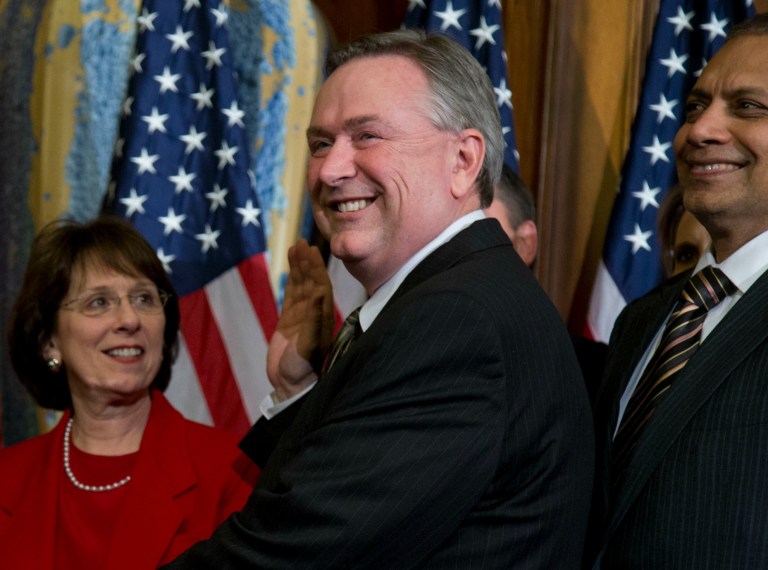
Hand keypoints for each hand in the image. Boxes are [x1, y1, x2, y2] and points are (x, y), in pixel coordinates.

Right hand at [267, 240, 334, 401]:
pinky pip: (291, 296)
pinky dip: (291, 281)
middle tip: (303, 242)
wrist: (291, 385)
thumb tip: (318, 292)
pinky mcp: (289, 322)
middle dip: (308, 262)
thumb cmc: (303, 368)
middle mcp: (314, 313)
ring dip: (299, 268)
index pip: (320, 285)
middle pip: (311, 281)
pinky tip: (290, 269)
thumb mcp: (308, 344)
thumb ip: (313, 319)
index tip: (311, 249)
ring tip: (296, 247)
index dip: (316, 267)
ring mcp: (301, 317)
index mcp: (322, 316)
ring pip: (301, 286)